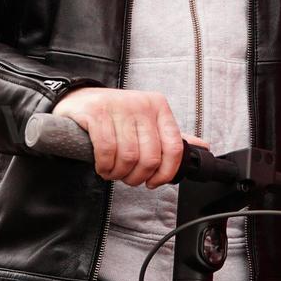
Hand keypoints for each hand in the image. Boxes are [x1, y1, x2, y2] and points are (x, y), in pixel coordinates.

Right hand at [51, 87, 209, 187]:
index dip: (165, 173)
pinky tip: (102, 166)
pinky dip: (104, 166)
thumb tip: (202, 146)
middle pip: (149, 157)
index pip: (173, 148)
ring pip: (128, 157)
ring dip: (118, 174)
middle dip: (136, 177)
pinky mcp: (96, 113)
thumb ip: (172, 136)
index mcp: (159, 107)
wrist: (79, 99)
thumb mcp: (147, 121)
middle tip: (127, 177)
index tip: (153, 182)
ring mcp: (118, 107)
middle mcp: (141, 105)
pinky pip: (106, 150)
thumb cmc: (116, 115)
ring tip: (112, 172)